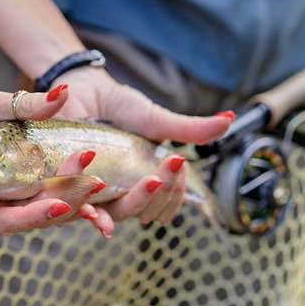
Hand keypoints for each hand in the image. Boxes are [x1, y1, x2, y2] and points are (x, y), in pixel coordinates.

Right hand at [0, 84, 112, 235]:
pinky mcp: (21, 190)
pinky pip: (45, 200)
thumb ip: (27, 103)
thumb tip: (63, 92)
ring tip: (98, 186)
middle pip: (32, 217)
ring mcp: (8, 198)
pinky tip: (93, 188)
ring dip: (73, 202)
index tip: (61, 204)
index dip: (34, 216)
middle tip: (95, 183)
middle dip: (66, 202)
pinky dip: (68, 195)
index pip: (5, 219)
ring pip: (43, 212)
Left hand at [50, 67, 232, 223]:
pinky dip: (94, 214)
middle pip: (147, 212)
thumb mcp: (156, 118)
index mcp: (148, 181)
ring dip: (135, 202)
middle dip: (159, 195)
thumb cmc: (119, 106)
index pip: (168, 204)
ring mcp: (100, 193)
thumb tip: (231, 119)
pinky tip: (96, 211)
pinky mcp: (73, 189)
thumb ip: (189, 128)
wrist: (81, 91)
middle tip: (161, 172)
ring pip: (120, 215)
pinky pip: (83, 210)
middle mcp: (126, 192)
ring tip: (145, 182)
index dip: (176, 192)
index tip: (178, 163)